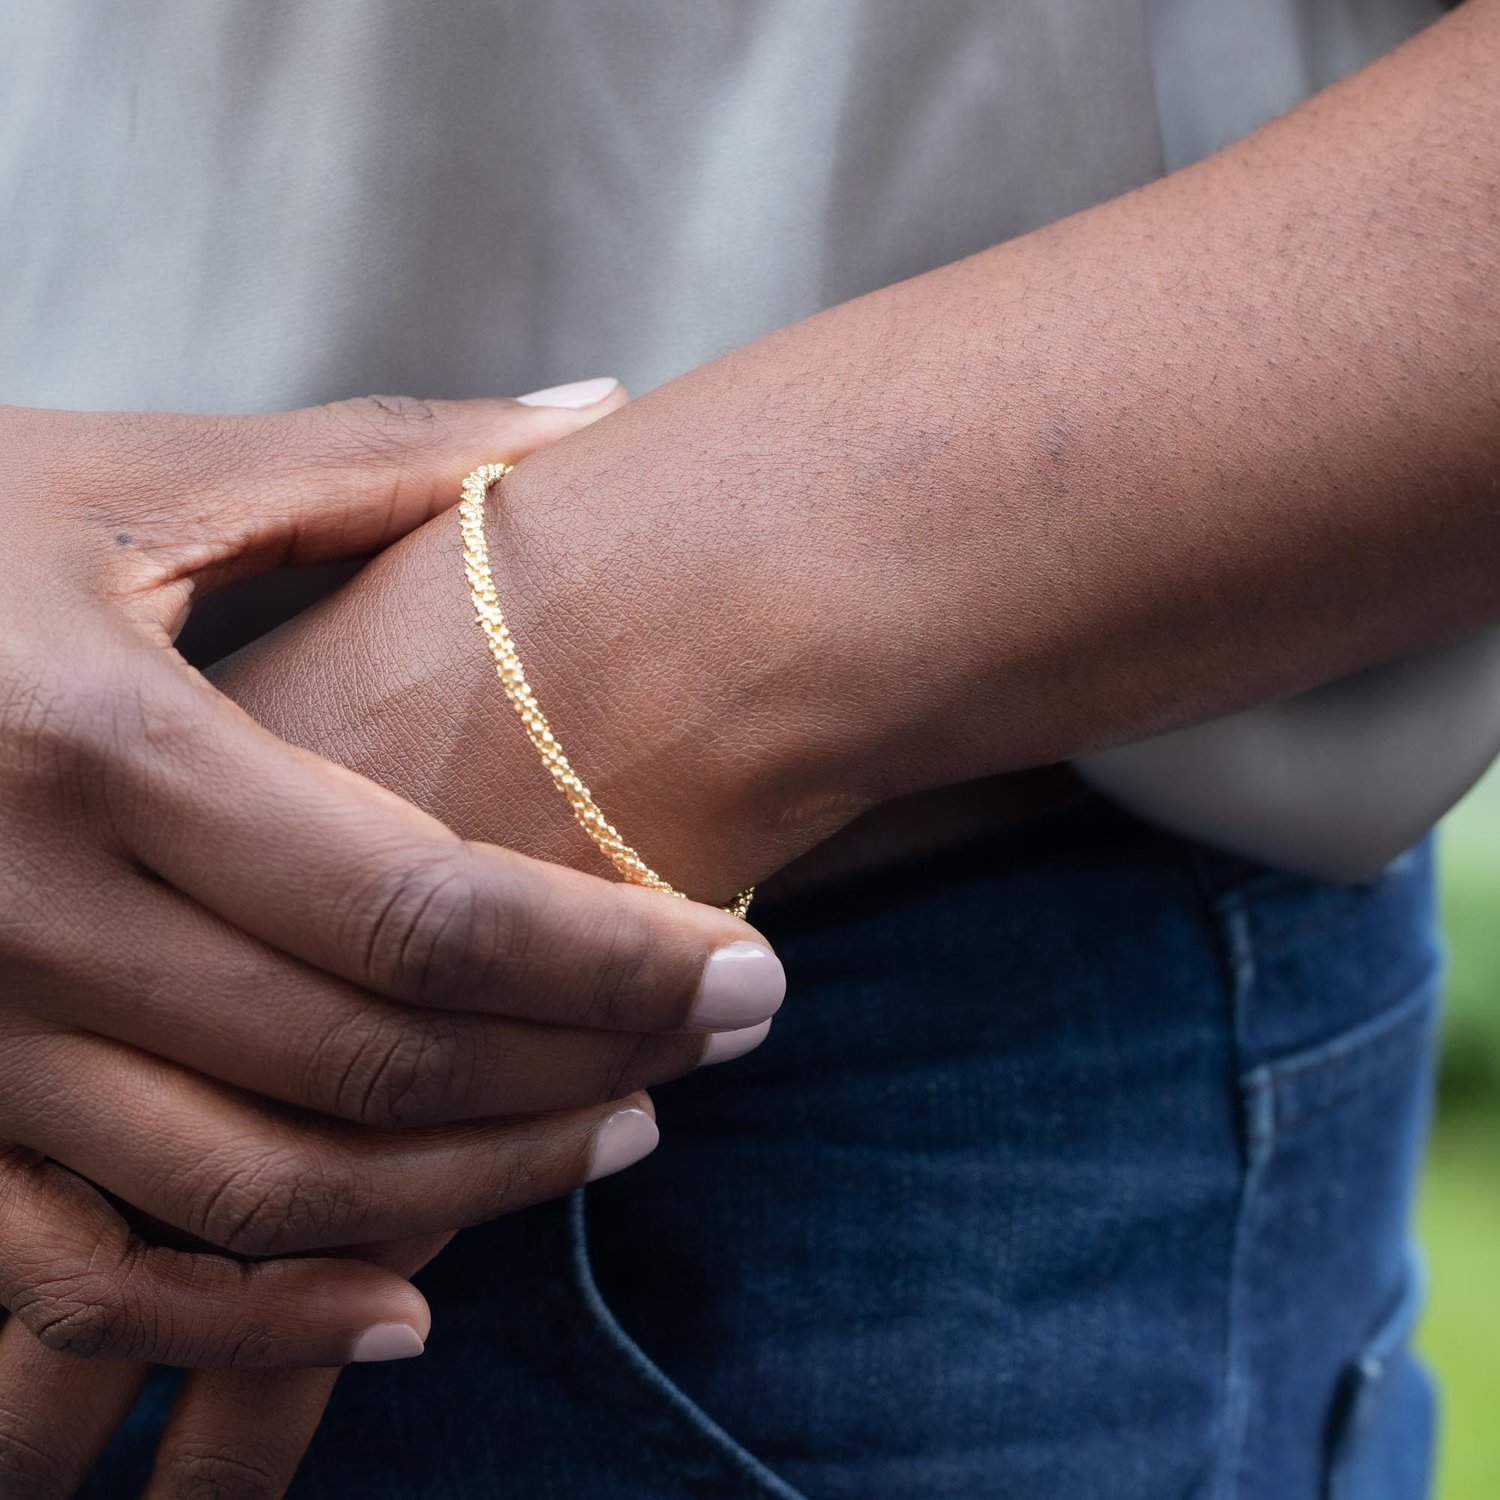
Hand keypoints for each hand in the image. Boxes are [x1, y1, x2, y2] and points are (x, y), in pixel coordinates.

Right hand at [0, 393, 784, 1383]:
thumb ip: (381, 461)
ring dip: (472, 1186)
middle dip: (588, 1060)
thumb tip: (600, 413)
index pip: (421, 904)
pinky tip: (404, 1306)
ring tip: (621, 1127)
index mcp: (95, 739)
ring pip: (259, 1188)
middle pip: (372, 1055)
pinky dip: (252, 1319)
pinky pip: (87, 1280)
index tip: (748, 969)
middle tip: (735, 1028)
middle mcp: (17, 915)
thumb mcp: (136, 482)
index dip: (612, 956)